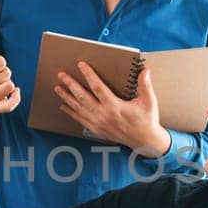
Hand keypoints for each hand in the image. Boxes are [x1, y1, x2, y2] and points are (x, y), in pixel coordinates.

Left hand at [56, 62, 171, 155]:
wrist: (144, 142)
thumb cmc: (146, 120)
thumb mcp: (149, 102)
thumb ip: (145, 85)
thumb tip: (145, 70)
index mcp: (116, 106)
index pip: (98, 87)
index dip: (89, 75)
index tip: (81, 65)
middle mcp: (104, 115)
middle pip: (83, 97)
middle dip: (71, 85)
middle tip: (62, 75)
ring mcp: (99, 123)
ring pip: (78, 108)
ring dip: (67, 97)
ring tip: (57, 88)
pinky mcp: (97, 129)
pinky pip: (80, 119)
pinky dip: (71, 112)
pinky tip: (63, 105)